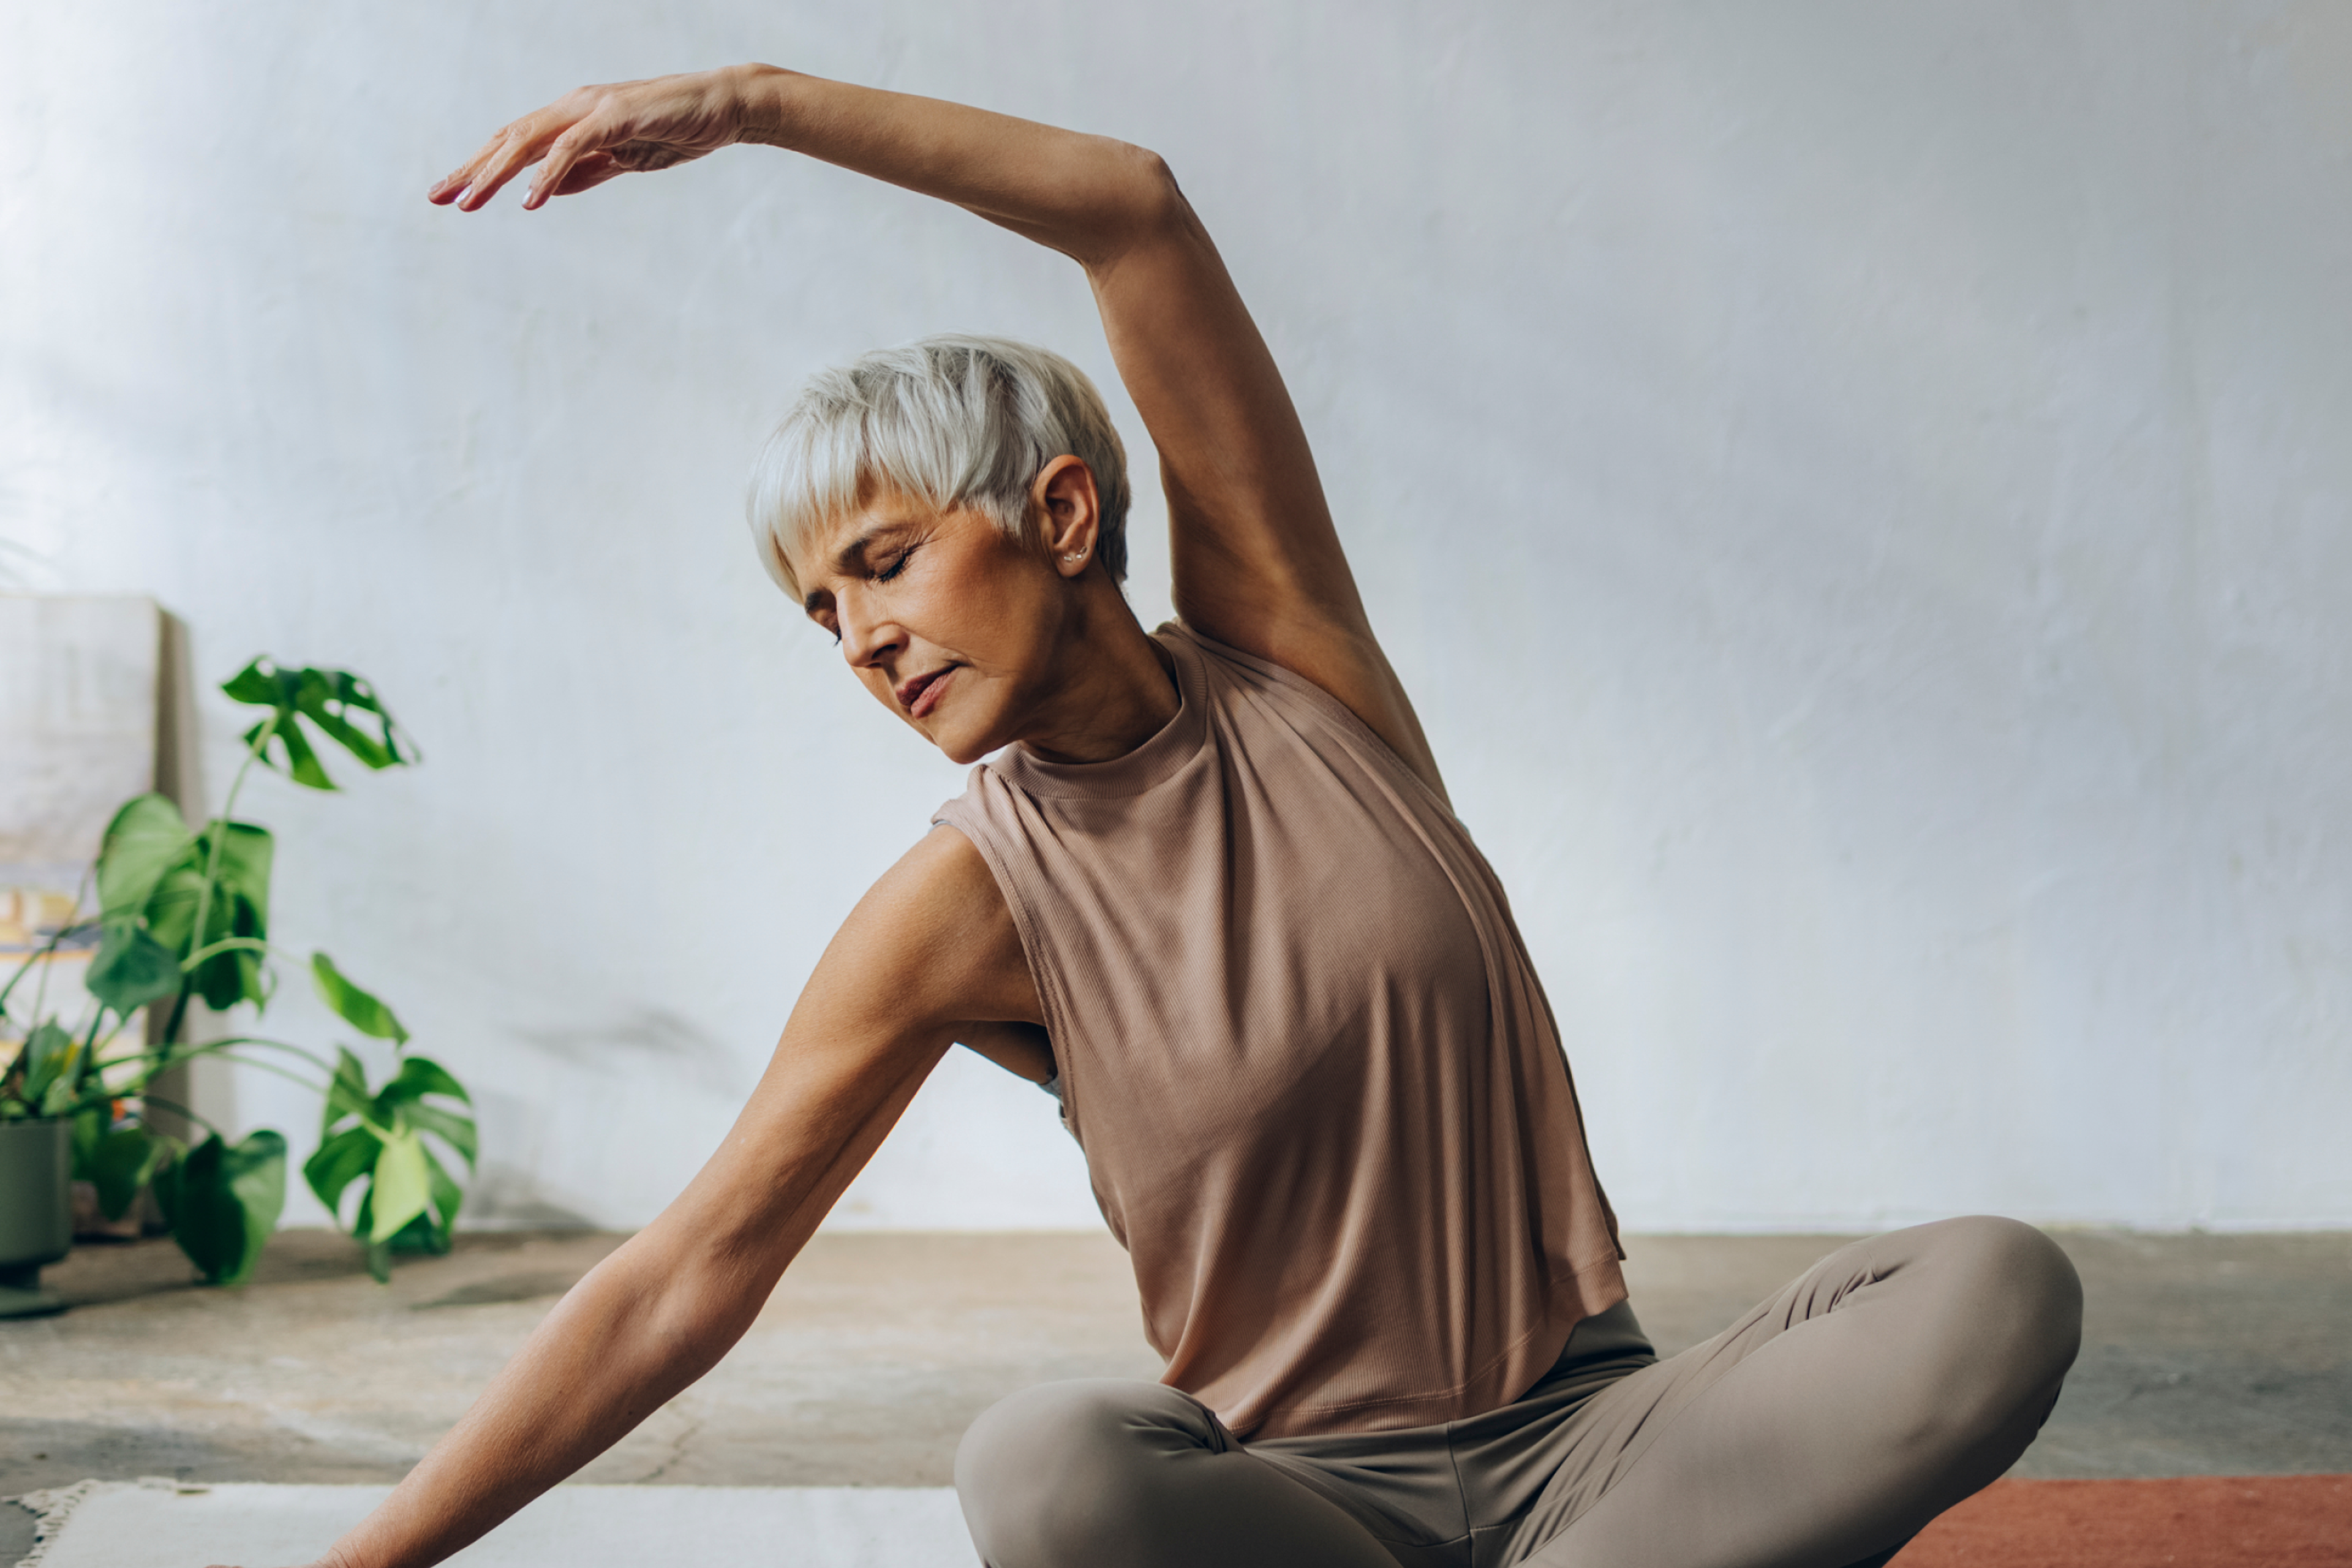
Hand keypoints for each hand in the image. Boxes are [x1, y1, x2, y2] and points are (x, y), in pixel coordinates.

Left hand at [430, 65, 765, 211]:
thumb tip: (546, 190)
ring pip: (529, 142)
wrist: (723, 107)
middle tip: (438, 197)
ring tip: (470, 203)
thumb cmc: (678, 130)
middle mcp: (573, 107)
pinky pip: (572, 148)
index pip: (515, 143)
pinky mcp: (614, 117)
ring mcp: (592, 109)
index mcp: (573, 118)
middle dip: (471, 169)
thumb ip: (586, 172)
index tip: (452, 193)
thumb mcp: (625, 159)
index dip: (480, 166)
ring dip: (495, 173)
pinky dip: (548, 175)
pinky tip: (530, 200)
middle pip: (509, 139)